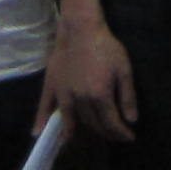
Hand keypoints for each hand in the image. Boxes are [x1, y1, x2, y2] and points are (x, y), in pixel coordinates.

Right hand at [51, 16, 136, 141]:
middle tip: (115, 134)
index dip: (121, 133)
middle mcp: (80, 100)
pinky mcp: (51, 86)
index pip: (111, 123)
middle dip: (106, 133)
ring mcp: (63, 94)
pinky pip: (45, 107)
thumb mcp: (124, 69)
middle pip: (94, 124)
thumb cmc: (105, 47)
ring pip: (73, 121)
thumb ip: (128, 97)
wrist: (81, 29)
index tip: (129, 137)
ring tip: (87, 140)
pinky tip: (39, 134)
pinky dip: (41, 121)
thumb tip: (131, 120)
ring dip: (81, 133)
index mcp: (100, 96)